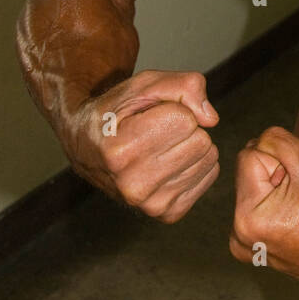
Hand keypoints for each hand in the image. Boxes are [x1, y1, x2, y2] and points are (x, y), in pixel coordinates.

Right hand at [66, 70, 219, 221]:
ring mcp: (150, 204)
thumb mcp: (142, 85)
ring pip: (208, 159)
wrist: (87, 148)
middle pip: (201, 141)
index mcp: (121, 150)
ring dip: (190, 146)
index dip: (174, 109)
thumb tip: (211, 119)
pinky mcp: (167, 213)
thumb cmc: (116, 112)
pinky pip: (209, 175)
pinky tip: (169, 162)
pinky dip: (195, 164)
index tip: (151, 115)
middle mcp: (133, 184)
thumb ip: (183, 86)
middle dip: (186, 128)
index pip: (185, 120)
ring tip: (161, 146)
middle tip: (157, 130)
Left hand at [230, 127, 298, 287]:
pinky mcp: (266, 256)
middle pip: (252, 176)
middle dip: (279, 174)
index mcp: (246, 217)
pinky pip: (267, 215)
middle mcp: (242, 239)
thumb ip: (276, 139)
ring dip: (281, 191)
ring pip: (260, 194)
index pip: (249, 155)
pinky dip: (283, 211)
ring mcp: (254, 251)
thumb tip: (259, 140)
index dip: (281, 157)